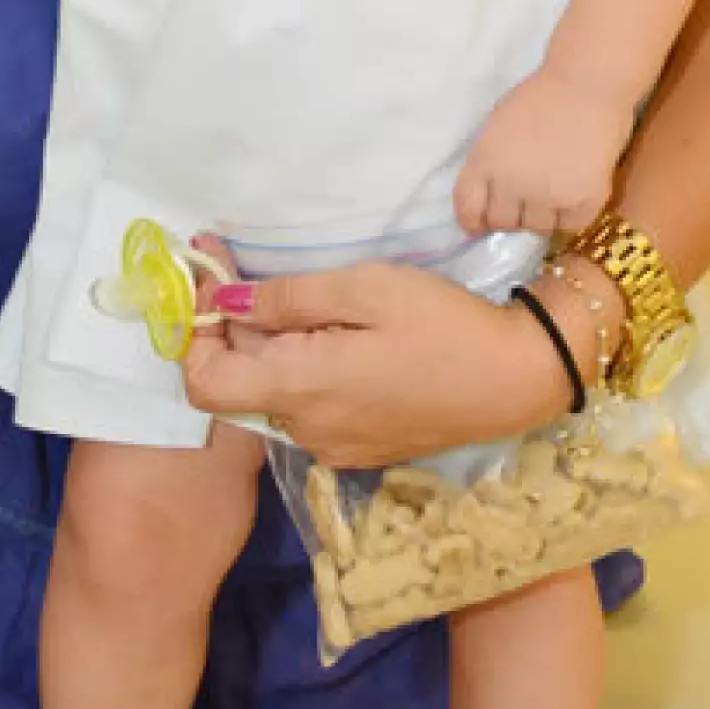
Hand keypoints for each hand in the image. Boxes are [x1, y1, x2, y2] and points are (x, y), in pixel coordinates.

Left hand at [181, 260, 573, 469]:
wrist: (516, 379)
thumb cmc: (441, 324)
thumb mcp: (363, 289)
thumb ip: (286, 299)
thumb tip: (221, 301)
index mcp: (299, 389)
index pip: (202, 383)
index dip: (193, 332)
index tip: (207, 279)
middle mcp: (305, 430)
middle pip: (236, 381)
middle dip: (230, 324)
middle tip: (237, 261)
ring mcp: (332, 446)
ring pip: (271, 391)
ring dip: (266, 344)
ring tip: (293, 293)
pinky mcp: (357, 447)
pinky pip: (306, 406)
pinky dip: (299, 367)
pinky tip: (329, 332)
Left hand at [453, 67, 630, 236]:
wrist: (587, 86)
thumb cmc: (539, 97)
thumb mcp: (497, 127)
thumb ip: (490, 162)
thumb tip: (491, 196)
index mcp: (485, 162)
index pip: (467, 209)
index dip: (472, 220)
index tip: (479, 224)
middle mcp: (511, 185)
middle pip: (503, 222)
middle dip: (510, 214)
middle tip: (525, 198)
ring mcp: (548, 197)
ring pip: (537, 227)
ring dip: (541, 214)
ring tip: (553, 189)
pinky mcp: (583, 203)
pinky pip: (570, 226)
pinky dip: (570, 215)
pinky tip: (573, 193)